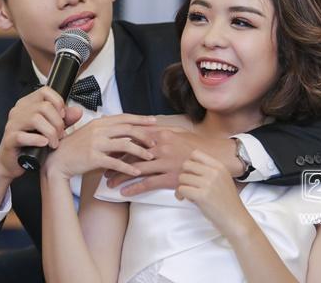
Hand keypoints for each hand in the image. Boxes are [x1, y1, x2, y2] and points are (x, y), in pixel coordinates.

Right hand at [0, 86, 82, 182]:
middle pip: (44, 106)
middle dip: (57, 122)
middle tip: (60, 135)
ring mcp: (12, 125)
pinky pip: (22, 136)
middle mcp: (18, 111)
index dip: (58, 102)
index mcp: (28, 104)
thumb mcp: (52, 128)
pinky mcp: (9, 139)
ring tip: (54, 143)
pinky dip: (37, 140)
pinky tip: (44, 144)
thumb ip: (65, 119)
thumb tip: (78, 111)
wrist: (14, 162)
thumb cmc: (32, 143)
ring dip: (50, 132)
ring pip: (35, 119)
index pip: (45, 91)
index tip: (63, 116)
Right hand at [43, 114, 157, 179]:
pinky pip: (115, 162)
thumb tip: (122, 127)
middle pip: (128, 129)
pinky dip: (128, 168)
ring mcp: (96, 144)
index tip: (154, 121)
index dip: (140, 118)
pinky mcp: (94, 158)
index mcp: (99, 122)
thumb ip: (105, 129)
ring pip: (125, 145)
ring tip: (150, 157)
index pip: (124, 117)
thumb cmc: (75, 147)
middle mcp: (98, 130)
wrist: (58, 160)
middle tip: (155, 142)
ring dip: (140, 151)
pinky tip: (136, 172)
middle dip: (144, 135)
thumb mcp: (90, 132)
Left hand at [105, 128, 239, 195]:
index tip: (108, 150)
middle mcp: (162, 147)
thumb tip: (149, 127)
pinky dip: (134, 188)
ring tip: (109, 182)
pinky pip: (148, 184)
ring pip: (136, 170)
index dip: (119, 145)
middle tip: (103, 167)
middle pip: (132, 154)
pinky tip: (124, 193)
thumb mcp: (181, 133)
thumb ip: (163, 131)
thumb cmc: (198, 147)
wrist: (217, 160)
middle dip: (115, 161)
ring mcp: (166, 163)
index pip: (135, 139)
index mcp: (163, 134)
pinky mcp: (171, 178)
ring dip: (121, 176)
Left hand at [176, 150, 247, 234]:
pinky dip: (180, 195)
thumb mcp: (222, 179)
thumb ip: (209, 171)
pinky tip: (186, 199)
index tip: (192, 174)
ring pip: (182, 177)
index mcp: (219, 166)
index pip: (196, 154)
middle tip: (187, 184)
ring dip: (181, 186)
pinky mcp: (202, 196)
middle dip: (184, 175)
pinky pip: (181, 189)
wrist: (236, 219)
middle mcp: (214, 172)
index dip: (190, 163)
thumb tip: (187, 167)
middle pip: (186, 164)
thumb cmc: (227, 202)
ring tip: (187, 194)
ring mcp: (208, 183)